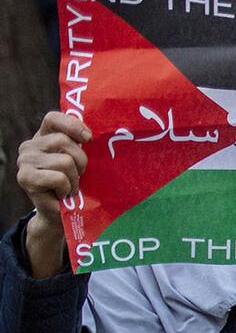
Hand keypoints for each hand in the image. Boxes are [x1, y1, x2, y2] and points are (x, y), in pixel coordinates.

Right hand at [17, 111, 88, 277]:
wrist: (62, 213)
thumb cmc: (76, 184)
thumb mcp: (81, 161)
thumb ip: (84, 145)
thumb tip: (113, 131)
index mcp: (43, 137)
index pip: (53, 118)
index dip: (73, 125)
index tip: (89, 139)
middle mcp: (29, 146)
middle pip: (63, 141)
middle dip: (80, 161)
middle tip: (80, 175)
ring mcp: (24, 161)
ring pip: (64, 161)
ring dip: (74, 178)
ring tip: (70, 187)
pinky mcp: (25, 178)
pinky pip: (58, 177)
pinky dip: (66, 188)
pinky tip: (63, 194)